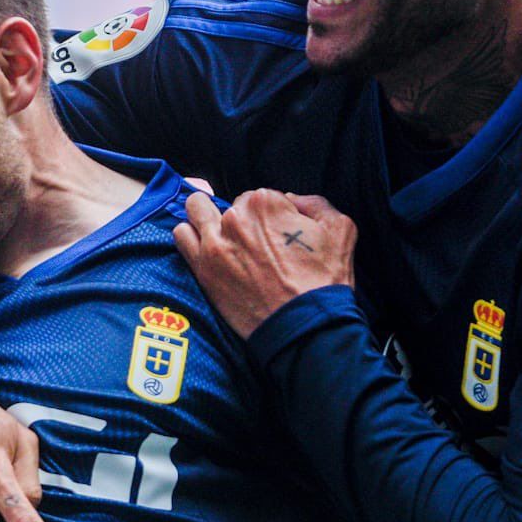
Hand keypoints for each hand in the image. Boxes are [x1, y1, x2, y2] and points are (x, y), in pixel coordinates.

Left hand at [174, 190, 354, 337]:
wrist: (304, 325)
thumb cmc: (324, 279)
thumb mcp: (340, 229)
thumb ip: (316, 203)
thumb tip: (293, 199)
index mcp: (267, 202)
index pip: (261, 196)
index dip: (271, 215)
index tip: (278, 236)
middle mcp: (236, 216)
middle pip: (231, 205)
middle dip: (242, 219)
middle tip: (255, 246)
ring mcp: (215, 241)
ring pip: (196, 209)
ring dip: (206, 217)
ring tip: (221, 236)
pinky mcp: (202, 267)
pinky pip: (181, 236)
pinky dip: (190, 236)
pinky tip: (204, 247)